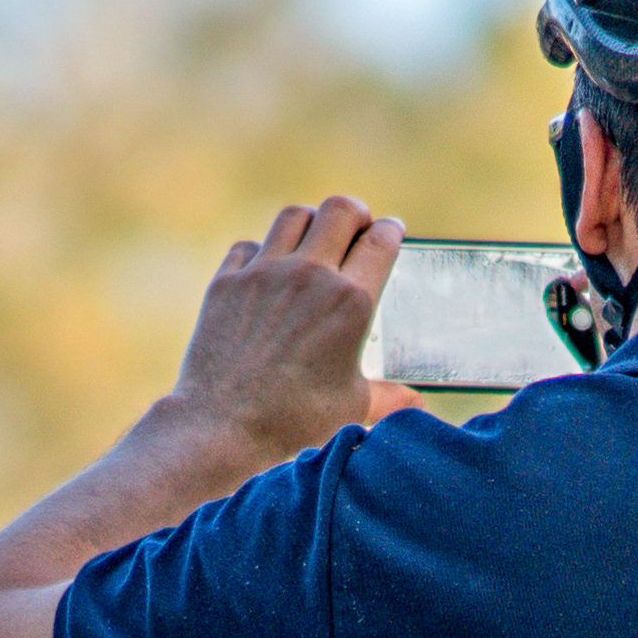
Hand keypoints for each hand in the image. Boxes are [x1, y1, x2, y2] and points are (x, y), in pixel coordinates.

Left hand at [169, 198, 402, 462]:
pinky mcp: (227, 282)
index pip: (380, 241)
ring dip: (311, 222)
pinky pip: (250, 245)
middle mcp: (309, 276)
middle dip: (356, 214)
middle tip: (356, 228)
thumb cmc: (293, 420)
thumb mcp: (351, 406)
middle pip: (341, 210)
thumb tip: (415, 402)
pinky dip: (263, 251)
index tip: (390, 230)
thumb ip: (387, 396)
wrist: (222, 427)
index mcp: (351, 301)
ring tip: (314, 240)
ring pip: (294, 216)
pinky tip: (268, 269)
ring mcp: (264, 273)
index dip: (390, 229)